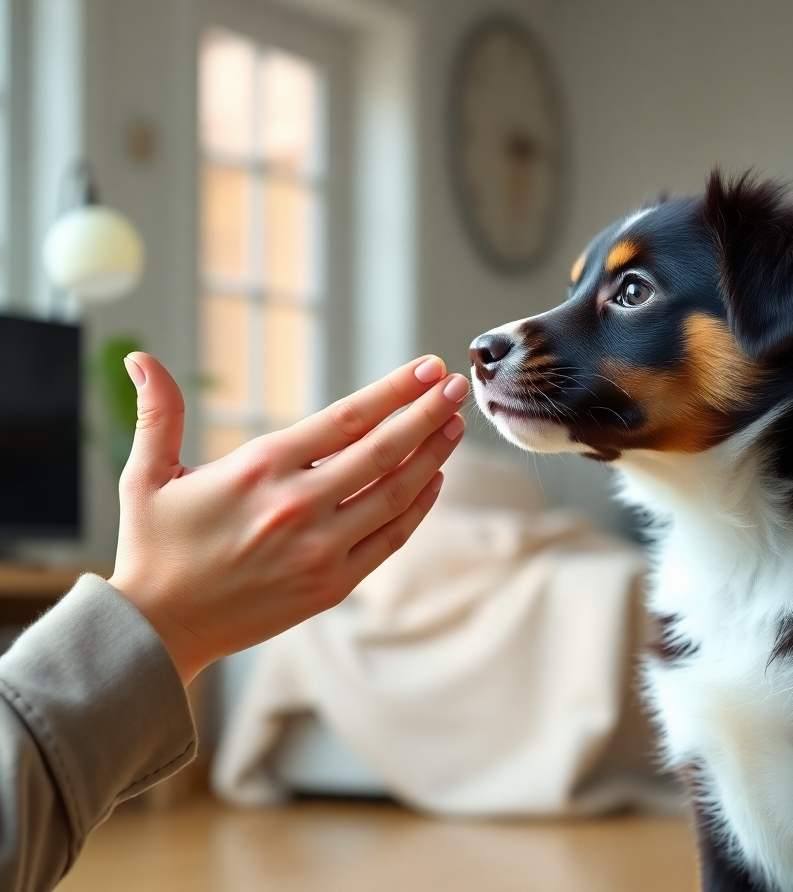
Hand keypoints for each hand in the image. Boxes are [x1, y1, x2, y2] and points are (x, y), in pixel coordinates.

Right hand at [109, 353, 467, 684]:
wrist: (159, 630)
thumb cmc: (154, 546)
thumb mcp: (147, 476)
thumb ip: (159, 414)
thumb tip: (140, 356)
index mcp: (260, 469)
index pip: (346, 417)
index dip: (393, 390)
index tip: (427, 368)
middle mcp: (297, 506)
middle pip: (382, 450)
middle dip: (428, 413)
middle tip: (458, 387)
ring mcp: (319, 549)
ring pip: (394, 493)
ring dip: (432, 456)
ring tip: (456, 425)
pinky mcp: (331, 586)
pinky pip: (389, 539)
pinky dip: (417, 507)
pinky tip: (433, 480)